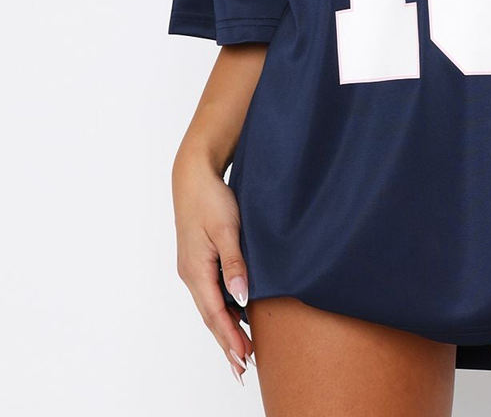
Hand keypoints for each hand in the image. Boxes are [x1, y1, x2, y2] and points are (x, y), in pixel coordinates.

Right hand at [173, 151, 254, 385]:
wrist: (194, 176)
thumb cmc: (212, 198)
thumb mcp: (228, 228)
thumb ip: (235, 263)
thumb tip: (240, 298)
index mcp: (196, 270)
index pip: (215, 314)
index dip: (230, 339)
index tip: (243, 360)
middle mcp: (191, 274)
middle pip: (211, 317)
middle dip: (227, 343)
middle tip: (244, 370)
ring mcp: (193, 268)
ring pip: (211, 307)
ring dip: (225, 329)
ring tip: (242, 352)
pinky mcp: (198, 260)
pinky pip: (211, 293)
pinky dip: (223, 310)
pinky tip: (235, 317)